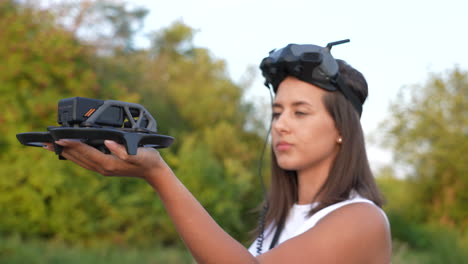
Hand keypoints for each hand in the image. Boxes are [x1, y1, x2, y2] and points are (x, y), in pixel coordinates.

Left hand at [43, 140, 166, 179]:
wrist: (154, 172)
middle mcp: (103, 168)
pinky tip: (70, 151)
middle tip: (46, 141)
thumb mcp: (139, 153)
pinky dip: (75, 155)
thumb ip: (124, 150)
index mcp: (109, 164)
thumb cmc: (148, 160)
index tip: (59, 138)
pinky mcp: (105, 167)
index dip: (72, 144)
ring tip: (51, 146)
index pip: (86, 152)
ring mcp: (103, 169)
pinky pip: (85, 161)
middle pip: (78, 157)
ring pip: (80, 160)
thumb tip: (107, 142)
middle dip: (62, 148)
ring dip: (66, 152)